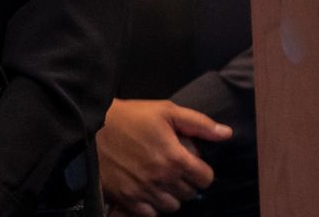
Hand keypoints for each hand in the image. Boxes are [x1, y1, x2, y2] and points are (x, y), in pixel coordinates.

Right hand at [98, 99, 229, 214]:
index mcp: (175, 158)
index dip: (203, 172)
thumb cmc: (132, 117)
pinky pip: (148, 214)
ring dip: (171, 196)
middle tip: (177, 171)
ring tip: (163, 182)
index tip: (194, 165)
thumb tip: (227, 134)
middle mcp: (161, 179)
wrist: (91, 128)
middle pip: (189, 194)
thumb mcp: (168, 112)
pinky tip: (148, 191)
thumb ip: (200, 124)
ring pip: (171, 207)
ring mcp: (142, 191)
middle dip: (187, 183)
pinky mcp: (124, 199)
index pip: (205, 179)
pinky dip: (152, 206)